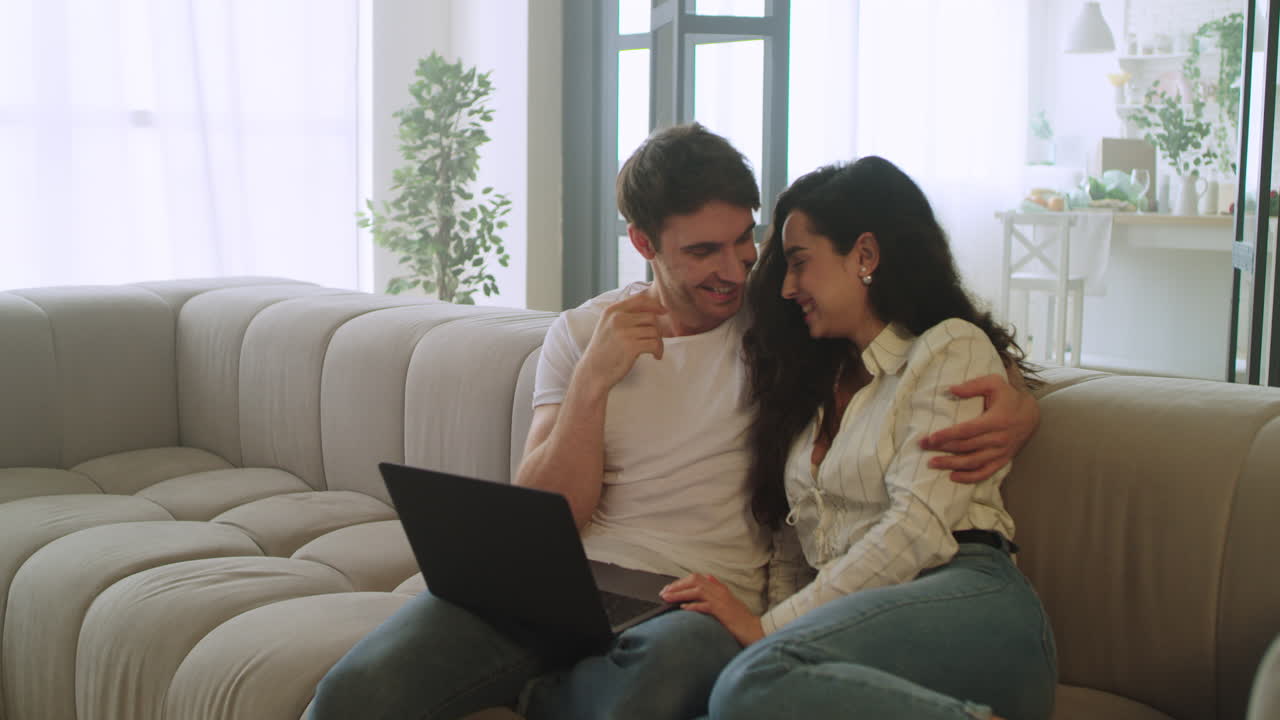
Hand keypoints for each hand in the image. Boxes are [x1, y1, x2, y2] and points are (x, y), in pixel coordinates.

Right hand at [576, 293, 666, 391]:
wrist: (592, 372)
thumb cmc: (604, 351)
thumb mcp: (609, 326)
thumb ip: (625, 315)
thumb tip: (653, 308)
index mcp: (612, 311)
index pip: (640, 299)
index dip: (655, 305)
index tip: (663, 313)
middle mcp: (617, 318)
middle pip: (651, 316)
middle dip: (658, 330)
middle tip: (656, 342)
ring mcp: (623, 332)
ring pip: (654, 331)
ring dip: (659, 342)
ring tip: (655, 351)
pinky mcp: (630, 347)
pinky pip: (655, 344)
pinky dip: (658, 351)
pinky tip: (655, 356)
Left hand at [660, 574, 763, 646]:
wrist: (755, 631)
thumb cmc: (740, 620)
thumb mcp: (727, 603)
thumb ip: (715, 593)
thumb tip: (703, 585)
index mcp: (720, 588)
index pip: (697, 578)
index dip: (680, 582)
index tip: (668, 589)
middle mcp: (720, 591)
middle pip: (695, 580)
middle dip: (677, 585)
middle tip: (663, 593)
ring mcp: (722, 600)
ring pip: (697, 590)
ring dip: (680, 593)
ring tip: (667, 598)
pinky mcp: (723, 611)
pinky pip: (705, 605)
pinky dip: (692, 605)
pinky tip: (682, 608)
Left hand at [919, 373, 1040, 483]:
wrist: (1032, 414)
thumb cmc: (1009, 397)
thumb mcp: (994, 383)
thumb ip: (973, 385)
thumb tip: (951, 389)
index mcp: (995, 420)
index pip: (967, 430)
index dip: (948, 435)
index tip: (930, 438)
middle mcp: (998, 438)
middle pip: (966, 447)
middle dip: (942, 448)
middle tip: (923, 446)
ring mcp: (1001, 452)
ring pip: (973, 462)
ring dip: (951, 464)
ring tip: (932, 463)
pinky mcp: (1003, 460)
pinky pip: (985, 473)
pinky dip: (969, 477)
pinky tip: (953, 476)